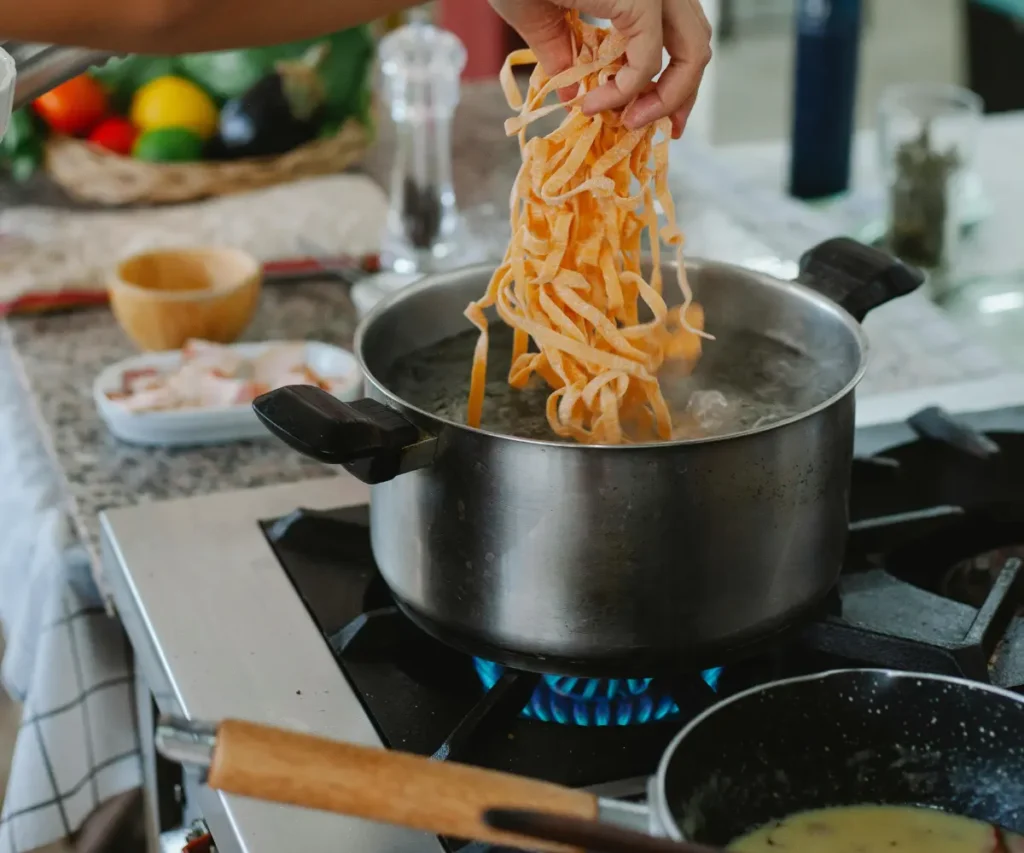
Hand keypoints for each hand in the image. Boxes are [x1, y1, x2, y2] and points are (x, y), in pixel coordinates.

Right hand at [487, 0, 712, 137]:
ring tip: (626, 122)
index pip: (680, 34)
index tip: (653, 113)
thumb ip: (563, 54)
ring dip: (664, 99)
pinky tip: (596, 103)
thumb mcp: (540, 18)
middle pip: (697, 44)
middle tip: (664, 128)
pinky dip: (625, 91)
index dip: (675, 78)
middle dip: (683, 93)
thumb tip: (575, 97)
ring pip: (693, 53)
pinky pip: (647, 61)